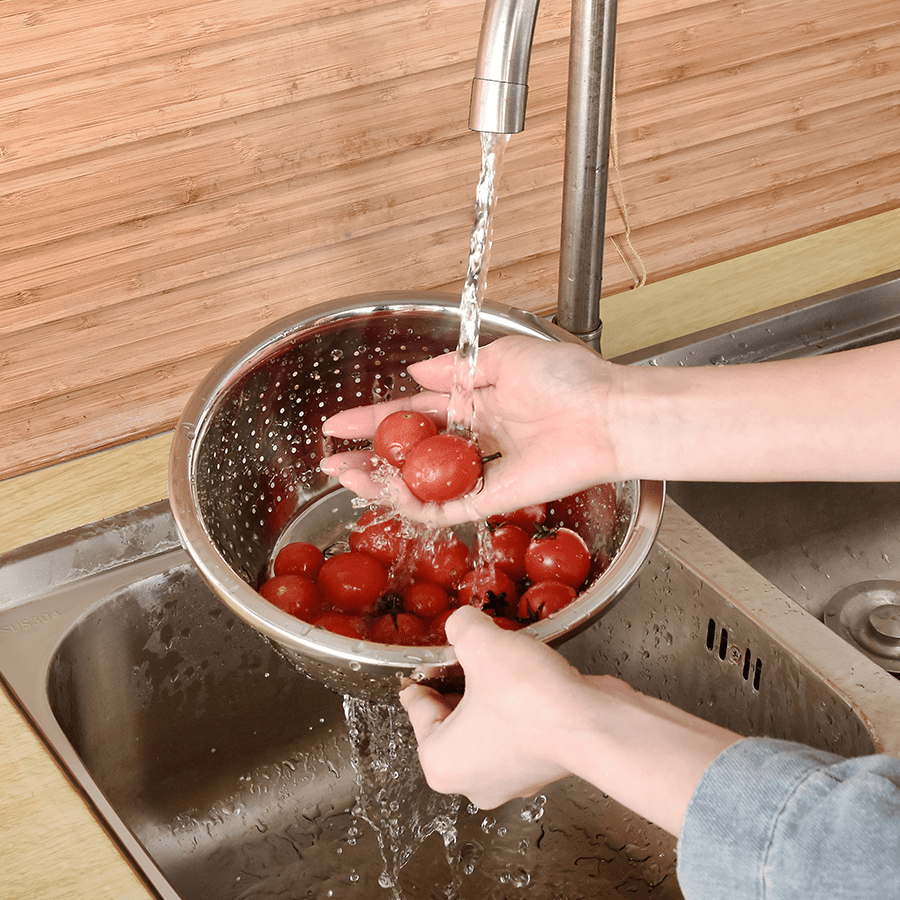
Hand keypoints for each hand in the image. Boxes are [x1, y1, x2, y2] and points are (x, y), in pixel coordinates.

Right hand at [321, 335, 621, 525]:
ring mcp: (483, 472)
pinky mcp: (493, 498)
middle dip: (369, 457)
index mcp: (478, 404)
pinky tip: (385, 493)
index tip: (340, 423)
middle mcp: (476, 440)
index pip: (415, 413)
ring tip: (345, 476)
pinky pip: (445, 508)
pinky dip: (413, 505)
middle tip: (332, 461)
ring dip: (381, 483)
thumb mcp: (506, 357)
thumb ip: (457, 369)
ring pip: (421, 486)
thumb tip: (415, 372)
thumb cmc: (567, 380)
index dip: (376, 418)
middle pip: (411, 454)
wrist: (605, 415)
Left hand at [400, 606, 740, 833]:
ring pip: (487, 724)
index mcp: (441, 762)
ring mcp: (512, 778)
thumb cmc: (527, 698)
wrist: (595, 724)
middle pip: (452, 719)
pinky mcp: (544, 765)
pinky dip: (520, 704)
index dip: (421, 676)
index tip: (421, 666)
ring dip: (491, 693)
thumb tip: (461, 621)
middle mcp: (473, 780)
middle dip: (458, 683)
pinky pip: (519, 728)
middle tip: (462, 654)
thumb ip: (461, 626)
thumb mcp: (480, 644)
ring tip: (498, 660)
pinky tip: (528, 676)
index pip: (418, 709)